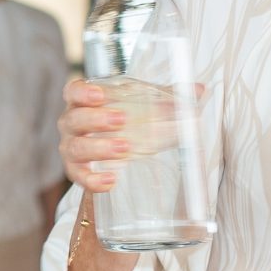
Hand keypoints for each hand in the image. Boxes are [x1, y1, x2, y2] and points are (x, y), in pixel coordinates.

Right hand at [60, 78, 203, 195]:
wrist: (117, 148)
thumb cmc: (128, 121)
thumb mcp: (147, 105)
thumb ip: (170, 97)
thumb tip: (199, 90)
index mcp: (84, 102)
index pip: (73, 92)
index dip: (83, 93)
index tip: (100, 94)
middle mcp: (72, 123)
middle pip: (74, 119)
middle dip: (96, 119)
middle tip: (121, 120)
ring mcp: (71, 148)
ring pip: (75, 148)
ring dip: (98, 148)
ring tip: (124, 149)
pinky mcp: (77, 171)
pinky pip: (79, 177)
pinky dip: (92, 180)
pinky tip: (110, 180)